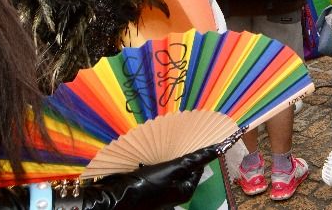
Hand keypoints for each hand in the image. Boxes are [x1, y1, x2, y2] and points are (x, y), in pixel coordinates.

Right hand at [78, 146, 215, 209]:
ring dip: (169, 156)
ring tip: (166, 141)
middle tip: (180, 135)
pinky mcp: (151, 188)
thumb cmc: (148, 183)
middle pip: (185, 168)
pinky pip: (159, 173)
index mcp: (186, 190)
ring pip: (171, 169)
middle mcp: (177, 193)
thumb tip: (215, 151)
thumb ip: (193, 160)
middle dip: (182, 152)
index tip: (201, 135)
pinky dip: (159, 162)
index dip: (201, 151)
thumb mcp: (173, 169)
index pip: (199, 166)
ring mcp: (163, 192)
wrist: (117, 197)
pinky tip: (153, 152)